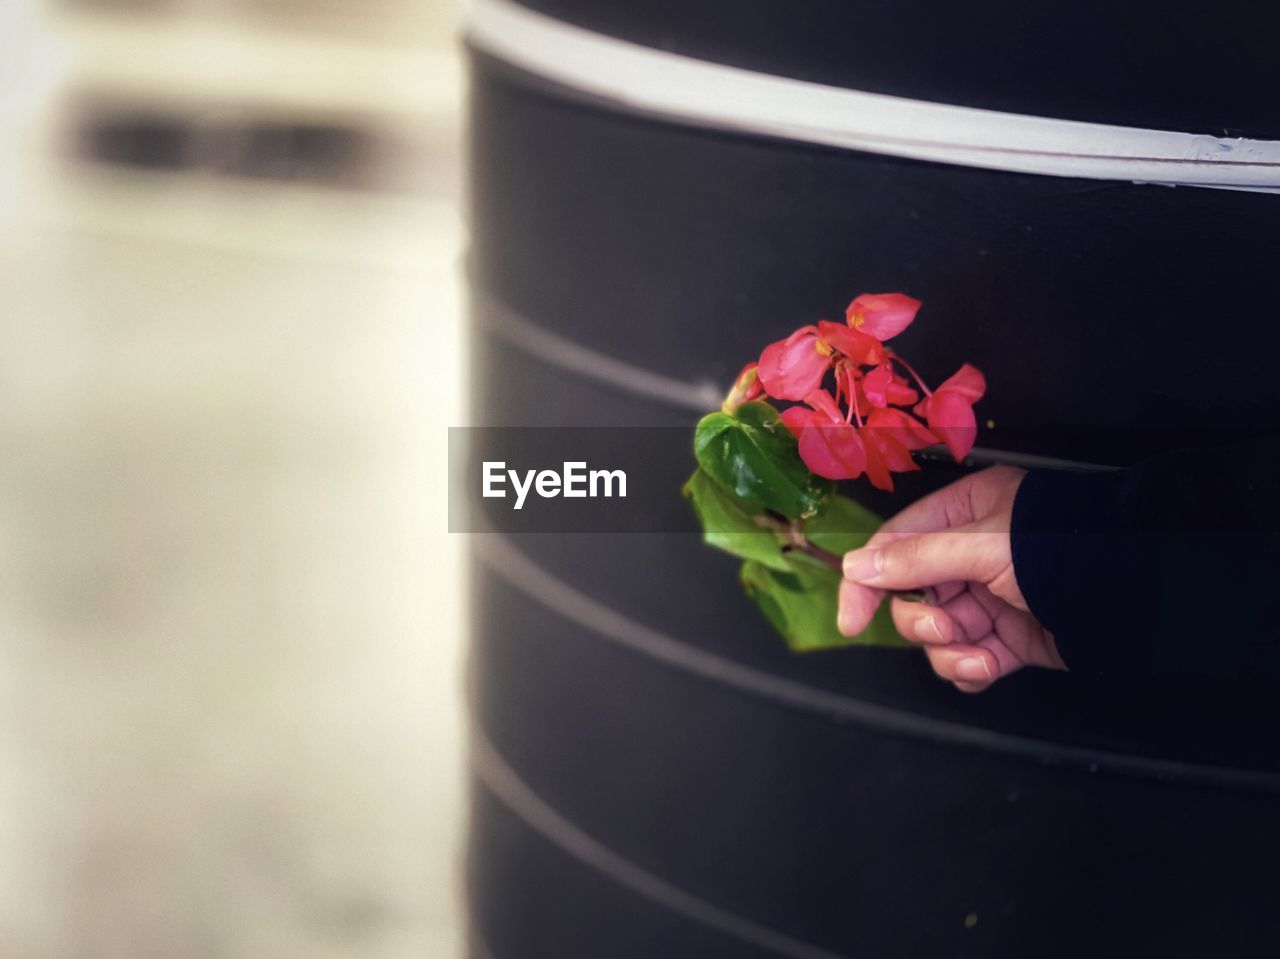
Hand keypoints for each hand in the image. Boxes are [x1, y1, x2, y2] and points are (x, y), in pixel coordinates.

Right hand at [839, 466, 1065, 692]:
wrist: (1139, 597)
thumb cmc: (1063, 552)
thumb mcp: (984, 547)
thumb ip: (916, 559)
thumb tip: (856, 567)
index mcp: (963, 514)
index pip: (894, 547)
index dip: (867, 583)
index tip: (851, 620)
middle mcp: (971, 554)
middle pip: (911, 596)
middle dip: (922, 623)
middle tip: (945, 630)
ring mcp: (989, 598)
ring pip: (937, 633)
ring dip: (949, 651)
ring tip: (981, 656)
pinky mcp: (1009, 637)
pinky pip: (967, 658)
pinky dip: (970, 668)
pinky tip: (990, 668)